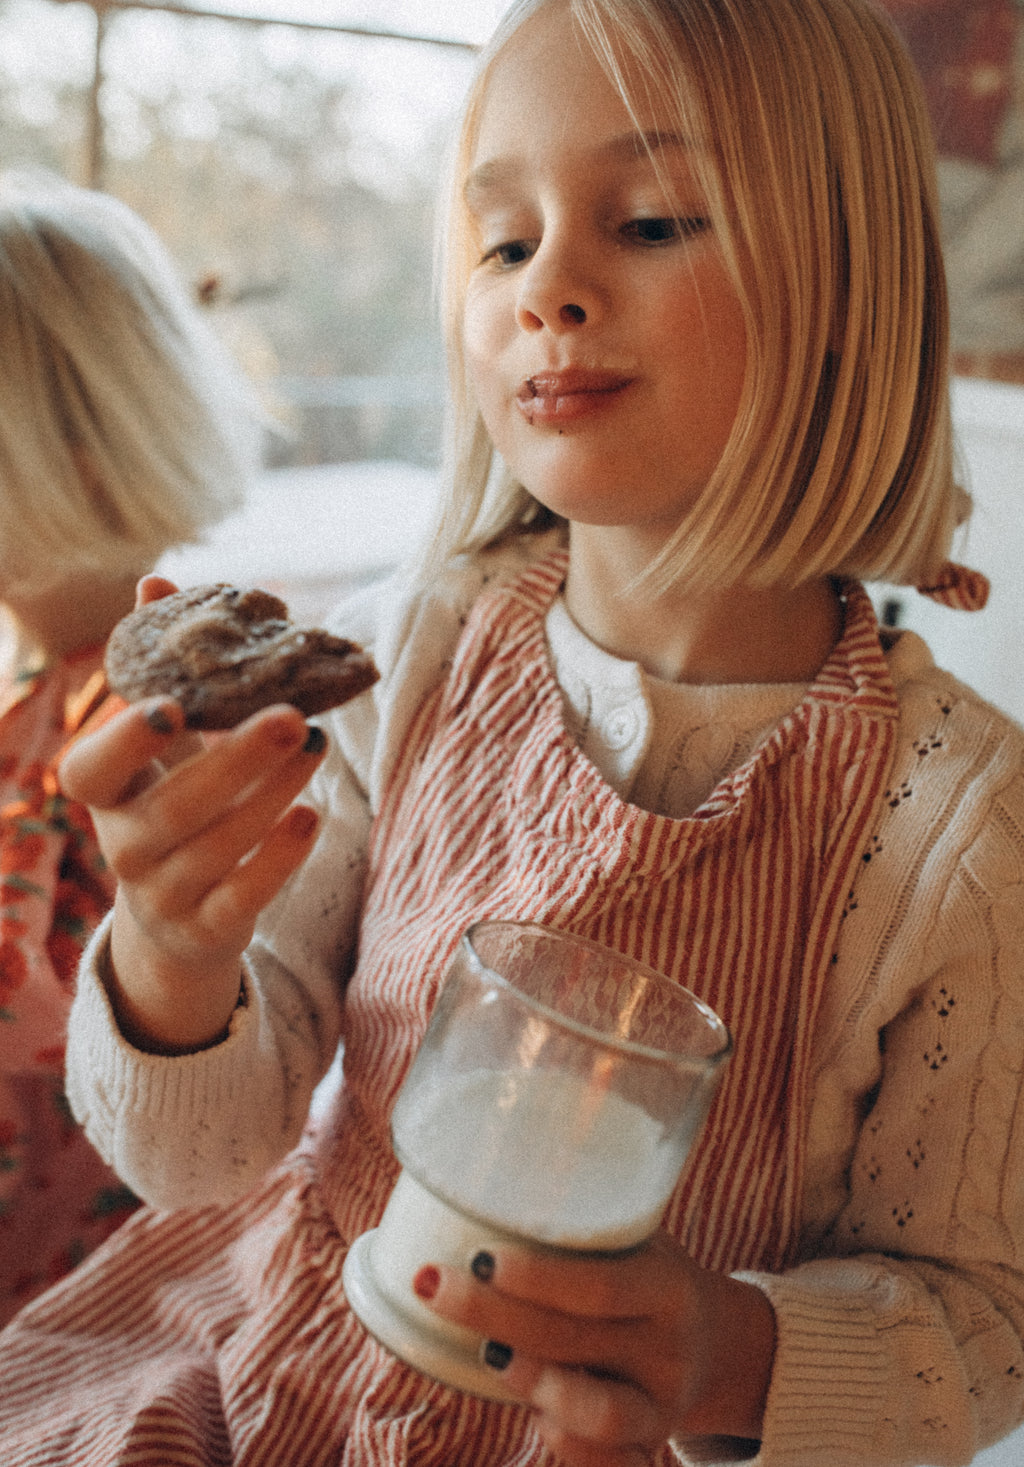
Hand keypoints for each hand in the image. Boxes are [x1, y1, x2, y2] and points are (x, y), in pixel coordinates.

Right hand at [58, 579, 327, 1053]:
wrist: (177, 918)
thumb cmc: (174, 802)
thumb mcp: (161, 745)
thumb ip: (160, 667)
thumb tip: (157, 582)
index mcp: (106, 794)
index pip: (92, 770)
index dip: (125, 739)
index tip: (171, 702)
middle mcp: (125, 847)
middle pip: (173, 808)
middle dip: (235, 760)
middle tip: (294, 714)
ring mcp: (166, 894)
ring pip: (218, 848)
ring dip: (273, 793)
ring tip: (317, 743)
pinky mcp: (210, 927)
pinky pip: (244, 897)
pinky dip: (280, 858)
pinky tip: (313, 815)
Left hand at [414, 1231, 775, 1465]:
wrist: (720, 1342)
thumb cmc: (647, 1274)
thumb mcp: (636, 1238)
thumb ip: (581, 1227)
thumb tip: (477, 1183)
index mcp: (668, 1286)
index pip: (600, 1287)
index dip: (537, 1278)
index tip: (480, 1256)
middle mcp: (669, 1349)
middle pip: (576, 1342)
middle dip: (495, 1317)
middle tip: (434, 1287)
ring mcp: (662, 1405)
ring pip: (600, 1415)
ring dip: (534, 1384)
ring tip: (486, 1356)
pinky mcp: (649, 1443)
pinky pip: (612, 1462)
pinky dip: (568, 1446)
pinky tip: (530, 1414)